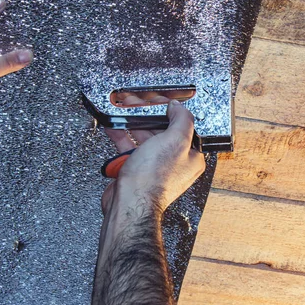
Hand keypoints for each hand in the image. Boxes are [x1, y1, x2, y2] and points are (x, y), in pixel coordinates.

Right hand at [89, 100, 202, 304]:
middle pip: (162, 131)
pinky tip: (113, 126)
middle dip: (148, 116)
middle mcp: (173, 163)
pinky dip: (121, 136)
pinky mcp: (134, 171)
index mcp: (191, 158)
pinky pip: (129, 148)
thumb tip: (179, 108)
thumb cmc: (153, 179)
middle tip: (137, 102)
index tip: (161, 101)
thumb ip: (181, 120)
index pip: (184, 128)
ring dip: (132, 123)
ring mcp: (153, 167)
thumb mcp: (175, 140)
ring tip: (122, 109)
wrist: (129, 203)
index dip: (172, 112)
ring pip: (143, 138)